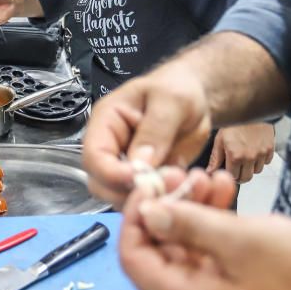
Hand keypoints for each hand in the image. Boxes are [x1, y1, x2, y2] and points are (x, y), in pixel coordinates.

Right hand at [82, 58, 211, 208]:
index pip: (94, 154)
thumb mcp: (172, 100)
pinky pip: (143, 199)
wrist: (196, 96)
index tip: (140, 181)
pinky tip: (179, 191)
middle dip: (127, 192)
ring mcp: (125, 166)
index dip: (111, 173)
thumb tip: (139, 164)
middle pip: (101, 183)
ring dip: (145, 199)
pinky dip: (159, 201)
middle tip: (162, 189)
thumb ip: (155, 130)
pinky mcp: (143, 180)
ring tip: (175, 188)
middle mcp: (110, 146)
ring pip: (120, 197)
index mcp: (107, 120)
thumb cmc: (178, 88)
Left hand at [120, 191, 290, 289]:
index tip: (147, 183)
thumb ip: (188, 225)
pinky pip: (212, 251)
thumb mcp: (241, 241)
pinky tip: (227, 190)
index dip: (133, 218)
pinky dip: (214, 220)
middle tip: (180, 171)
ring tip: (210, 175)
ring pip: (187, 246)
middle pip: (160, 250)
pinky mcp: (236, 287)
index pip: (134, 259)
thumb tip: (145, 212)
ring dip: (193, 207)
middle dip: (166, 205)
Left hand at [206, 123, 274, 181]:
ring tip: (245, 155)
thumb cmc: (233, 122)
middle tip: (236, 167)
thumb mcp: (220, 139)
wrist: (249, 108)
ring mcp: (261, 153)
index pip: (233, 177)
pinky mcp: (270, 148)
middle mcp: (249, 157)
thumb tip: (210, 172)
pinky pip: (266, 161)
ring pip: (257, 171)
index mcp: (235, 156)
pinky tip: (254, 150)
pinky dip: (261, 159)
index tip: (227, 169)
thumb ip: (215, 158)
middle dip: (240, 175)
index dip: (229, 174)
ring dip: (251, 167)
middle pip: (246, 178)